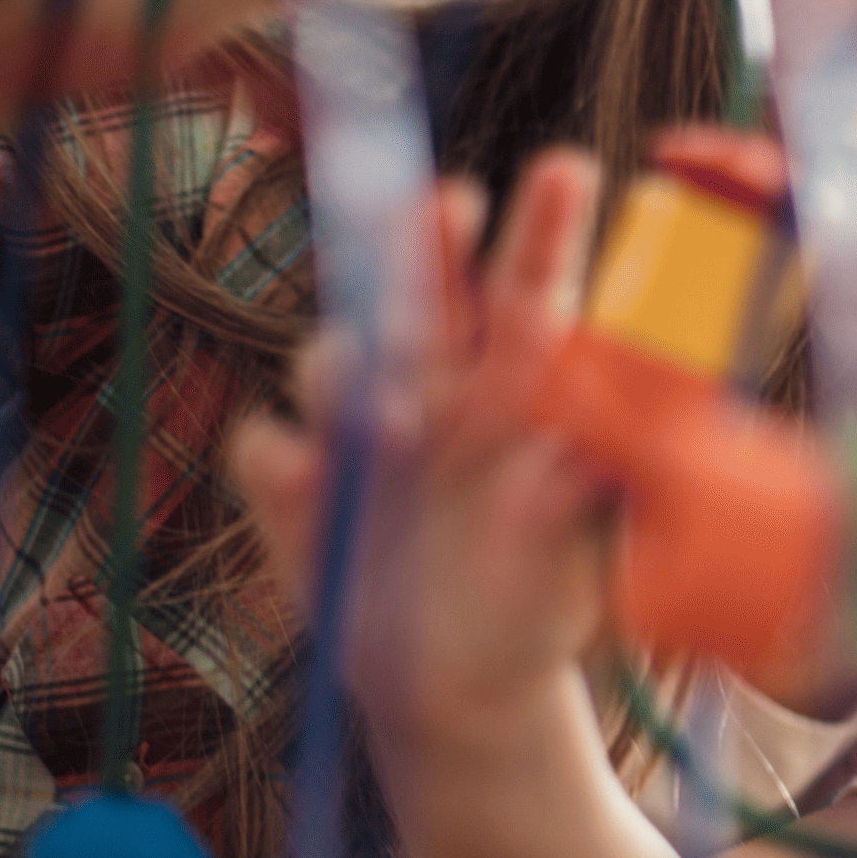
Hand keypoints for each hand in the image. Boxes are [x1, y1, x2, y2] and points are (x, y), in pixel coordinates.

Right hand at [232, 150, 609, 745]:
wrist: (464, 689)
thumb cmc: (541, 605)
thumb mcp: (582, 561)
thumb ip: (582, 501)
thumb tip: (588, 453)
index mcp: (519, 389)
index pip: (534, 290)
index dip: (547, 227)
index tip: (567, 168)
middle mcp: (436, 387)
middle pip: (422, 287)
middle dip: (427, 236)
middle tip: (452, 201)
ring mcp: (360, 430)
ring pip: (335, 353)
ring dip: (353, 369)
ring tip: (395, 424)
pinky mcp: (296, 485)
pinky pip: (267, 445)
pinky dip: (283, 460)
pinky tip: (311, 489)